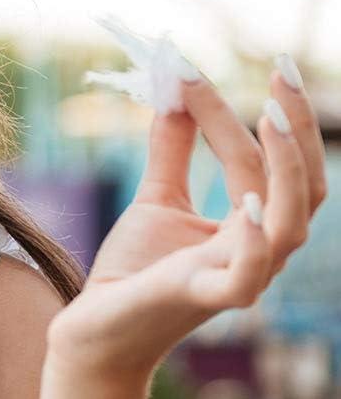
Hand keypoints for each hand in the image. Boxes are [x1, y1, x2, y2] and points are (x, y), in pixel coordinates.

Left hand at [46, 56, 326, 384]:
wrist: (96, 329)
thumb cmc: (133, 270)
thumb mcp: (156, 199)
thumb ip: (172, 151)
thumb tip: (176, 94)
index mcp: (253, 226)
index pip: (271, 163)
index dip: (264, 115)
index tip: (224, 68)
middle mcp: (259, 250)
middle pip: (303, 188)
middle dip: (298, 128)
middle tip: (281, 71)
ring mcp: (238, 277)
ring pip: (289, 226)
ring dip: (284, 169)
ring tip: (269, 115)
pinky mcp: (205, 299)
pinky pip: (248, 275)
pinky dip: (253, 239)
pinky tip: (249, 202)